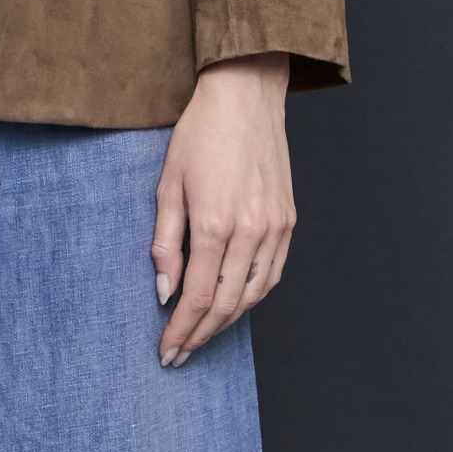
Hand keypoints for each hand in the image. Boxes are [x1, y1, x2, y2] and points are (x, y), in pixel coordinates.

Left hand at [151, 54, 294, 363]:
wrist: (245, 96)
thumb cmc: (199, 135)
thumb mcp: (167, 185)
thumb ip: (165, 243)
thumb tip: (165, 292)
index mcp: (214, 224)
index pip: (196, 297)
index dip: (181, 330)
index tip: (166, 351)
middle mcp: (250, 232)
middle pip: (226, 304)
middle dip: (200, 336)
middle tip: (180, 355)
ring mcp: (275, 227)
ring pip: (253, 294)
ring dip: (227, 322)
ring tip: (203, 336)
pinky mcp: (288, 219)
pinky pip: (272, 273)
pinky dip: (252, 297)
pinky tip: (234, 305)